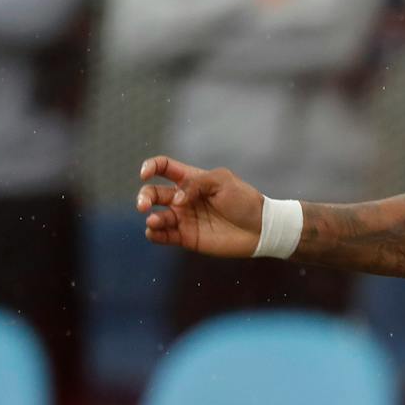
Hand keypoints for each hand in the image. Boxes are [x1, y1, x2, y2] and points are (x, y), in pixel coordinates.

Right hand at [137, 155, 264, 258]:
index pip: (163, 167)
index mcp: (191, 179)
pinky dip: (154, 234)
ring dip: (151, 217)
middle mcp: (183, 198)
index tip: (145, 173)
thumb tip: (177, 200)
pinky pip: (164, 236)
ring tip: (155, 220)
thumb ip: (196, 183)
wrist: (261, 228)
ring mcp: (184, 218)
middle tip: (143, 205)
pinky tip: (154, 232)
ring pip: (156, 216)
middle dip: (144, 197)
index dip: (150, 167)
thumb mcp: (222, 181)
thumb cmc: (244, 201)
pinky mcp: (187, 237)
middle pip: (153, 193)